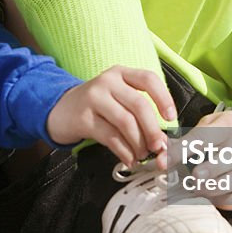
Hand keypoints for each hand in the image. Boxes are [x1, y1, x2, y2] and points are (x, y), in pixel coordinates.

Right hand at [46, 66, 176, 168]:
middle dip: (152, 129)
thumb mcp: (118, 99)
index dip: (163, 98)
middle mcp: (108, 82)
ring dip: (138, 143)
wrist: (60, 109)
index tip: (171, 118)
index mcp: (122, 73)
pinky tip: (129, 158)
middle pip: (139, 104)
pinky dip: (124, 151)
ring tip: (142, 154)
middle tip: (158, 147)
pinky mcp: (83, 118)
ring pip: (125, 122)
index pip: (148, 79)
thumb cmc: (97, 105)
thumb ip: (139, 114)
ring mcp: (93, 98)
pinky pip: (110, 136)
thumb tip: (162, 141)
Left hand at [168, 108, 231, 210]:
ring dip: (208, 190)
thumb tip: (160, 150)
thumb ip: (187, 138)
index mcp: (227, 127)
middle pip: (224, 162)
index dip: (180, 151)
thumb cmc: (231, 130)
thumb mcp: (211, 124)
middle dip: (205, 173)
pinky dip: (221, 201)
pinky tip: (212, 195)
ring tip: (194, 188)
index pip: (202, 138)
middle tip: (191, 178)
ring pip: (230, 184)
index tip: (161, 162)